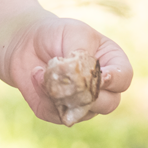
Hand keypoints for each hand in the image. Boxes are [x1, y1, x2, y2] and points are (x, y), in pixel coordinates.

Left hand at [0, 0, 132, 126]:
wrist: (25, 42)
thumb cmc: (56, 34)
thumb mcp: (74, 34)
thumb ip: (84, 55)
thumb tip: (87, 82)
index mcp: (112, 64)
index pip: (123, 78)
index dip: (114, 79)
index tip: (100, 74)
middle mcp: (102, 88)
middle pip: (109, 103)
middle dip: (87, 91)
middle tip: (66, 74)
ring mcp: (83, 103)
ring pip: (82, 112)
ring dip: (62, 91)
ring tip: (45, 69)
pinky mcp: (60, 112)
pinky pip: (58, 114)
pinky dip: (44, 95)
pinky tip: (36, 75)